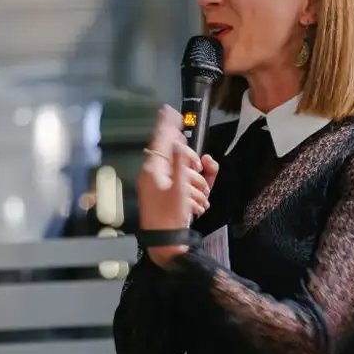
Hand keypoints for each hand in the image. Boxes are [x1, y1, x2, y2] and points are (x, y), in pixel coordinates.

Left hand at [137, 106, 219, 266]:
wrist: (164, 243)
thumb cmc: (169, 216)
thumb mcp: (178, 187)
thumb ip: (181, 163)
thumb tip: (181, 144)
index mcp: (153, 170)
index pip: (160, 141)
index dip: (166, 125)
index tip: (168, 110)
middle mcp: (154, 175)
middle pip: (176, 156)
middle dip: (192, 164)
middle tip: (200, 170)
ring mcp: (159, 186)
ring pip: (182, 173)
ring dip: (195, 183)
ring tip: (199, 200)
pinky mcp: (165, 196)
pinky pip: (182, 186)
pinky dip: (192, 193)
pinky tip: (198, 206)